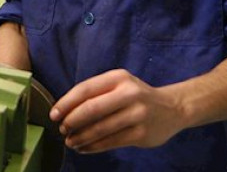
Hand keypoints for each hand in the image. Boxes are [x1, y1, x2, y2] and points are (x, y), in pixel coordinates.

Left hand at [50, 69, 186, 153]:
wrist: (173, 108)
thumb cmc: (136, 96)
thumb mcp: (119, 85)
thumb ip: (96, 93)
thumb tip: (64, 110)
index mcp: (118, 78)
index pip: (85, 89)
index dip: (66, 103)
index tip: (54, 114)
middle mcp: (129, 93)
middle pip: (91, 109)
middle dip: (72, 121)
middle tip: (62, 129)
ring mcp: (137, 114)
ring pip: (100, 129)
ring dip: (80, 137)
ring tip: (70, 142)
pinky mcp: (142, 134)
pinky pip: (111, 142)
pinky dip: (93, 147)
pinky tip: (84, 148)